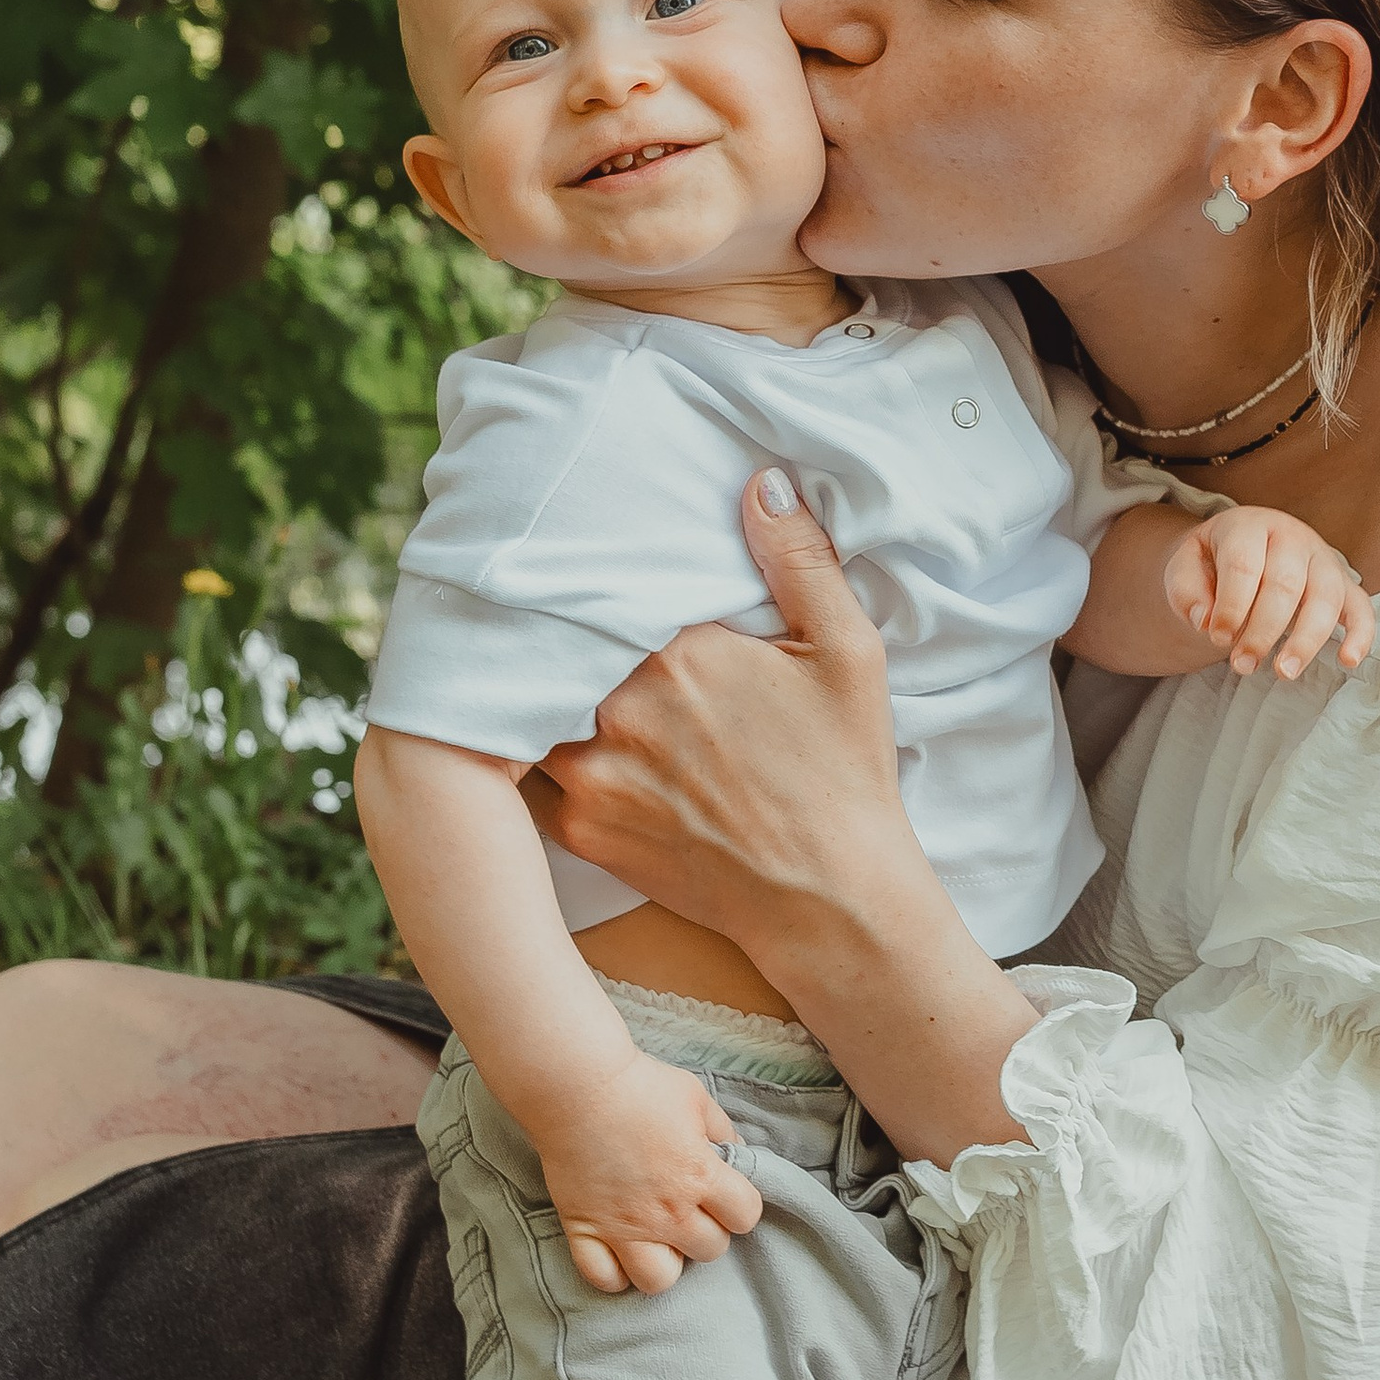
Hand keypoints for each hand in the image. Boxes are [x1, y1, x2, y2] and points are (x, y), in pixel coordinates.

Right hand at [532, 1046, 765, 1296]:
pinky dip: (613, 1272)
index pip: (746, 1216)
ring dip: (665, 1261)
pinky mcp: (585, 1230)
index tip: (725, 1193)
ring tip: (657, 1237)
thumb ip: (723, 1131)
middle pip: (710, 1250)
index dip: (740, 1205)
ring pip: (659, 1280)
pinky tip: (618, 1250)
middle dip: (706, 1230)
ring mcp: (623, 1227)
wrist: (577, 1085)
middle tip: (688, 1209)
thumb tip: (737, 1153)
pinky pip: (604, 1278)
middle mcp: (667, 1211)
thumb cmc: (640, 1086)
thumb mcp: (697, 1098)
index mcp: (700, 1176)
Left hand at [539, 470, 925, 960]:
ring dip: (539, 691)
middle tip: (557, 612)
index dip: (601, 580)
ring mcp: (593, 772)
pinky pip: (533, 774)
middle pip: (564, 645)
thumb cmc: (844, 771)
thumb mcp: (846, 651)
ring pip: (534, 705)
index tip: (594, 568)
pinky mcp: (582, 828)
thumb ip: (798, 559)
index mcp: (682, 650)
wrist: (829, 899)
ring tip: (539, 670)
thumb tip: (760, 481)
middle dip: (565, 632)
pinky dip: (542, 755)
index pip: (609, 589)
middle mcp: (622, 707)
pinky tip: (557, 742)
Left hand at [1166, 504, 1374, 679]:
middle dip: (1263, 631)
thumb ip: (1186, 591)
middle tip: (1242, 666)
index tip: (1217, 638)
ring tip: (1284, 672)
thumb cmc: (1210, 564)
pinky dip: (1361, 633)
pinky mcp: (1343, 583)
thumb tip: (1205, 620)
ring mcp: (1322, 558)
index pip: (1244, 565)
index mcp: (1248, 525)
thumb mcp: (1184, 567)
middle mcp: (1291, 536)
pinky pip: (1361, 606)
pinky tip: (1348, 660)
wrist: (1238, 551)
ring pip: (1325, 596)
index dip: (1231, 606)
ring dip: (1306, 639)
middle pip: (1284, 584)